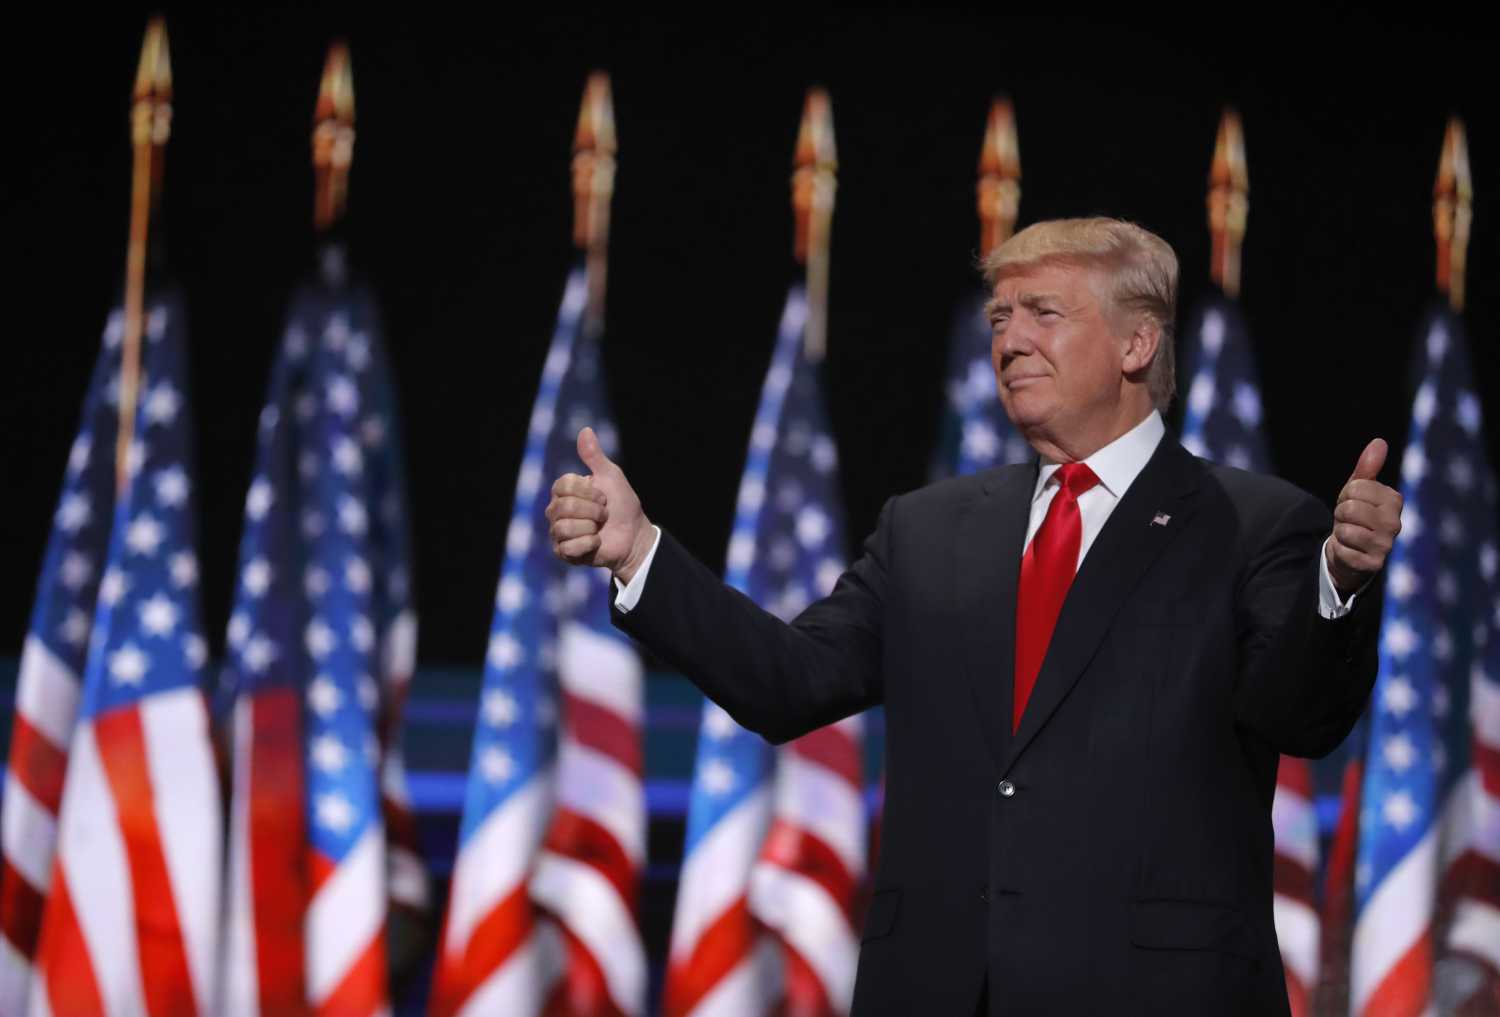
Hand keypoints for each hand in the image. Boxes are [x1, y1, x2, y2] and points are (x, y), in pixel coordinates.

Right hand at [547, 427, 654, 582]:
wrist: (634, 535)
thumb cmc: (622, 504)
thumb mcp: (611, 476)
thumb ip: (594, 456)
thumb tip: (585, 429)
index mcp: (564, 491)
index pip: (564, 486)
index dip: (589, 492)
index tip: (603, 495)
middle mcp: (555, 510)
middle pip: (565, 507)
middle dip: (593, 511)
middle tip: (604, 514)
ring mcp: (557, 532)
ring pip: (564, 527)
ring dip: (591, 528)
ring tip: (598, 529)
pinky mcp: (563, 552)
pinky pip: (569, 547)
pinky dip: (589, 544)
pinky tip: (596, 543)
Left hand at [1326, 438, 1402, 598]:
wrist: (1350, 551)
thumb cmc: (1356, 517)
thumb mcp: (1358, 491)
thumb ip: (1367, 468)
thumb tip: (1379, 442)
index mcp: (1394, 500)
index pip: (1356, 487)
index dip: (1346, 495)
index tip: (1353, 503)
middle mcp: (1395, 523)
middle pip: (1349, 507)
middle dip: (1341, 514)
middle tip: (1349, 521)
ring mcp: (1386, 545)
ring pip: (1345, 529)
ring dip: (1340, 532)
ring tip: (1350, 535)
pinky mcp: (1374, 564)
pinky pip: (1343, 550)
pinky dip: (1340, 550)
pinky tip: (1350, 551)